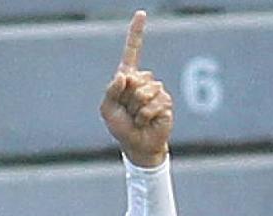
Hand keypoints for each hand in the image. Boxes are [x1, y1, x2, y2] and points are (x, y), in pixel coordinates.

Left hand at [100, 11, 173, 167]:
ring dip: (136, 109)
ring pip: (144, 92)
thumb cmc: (121, 127)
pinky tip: (145, 122)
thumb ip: (111, 91)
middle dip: (127, 99)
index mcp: (128, 78)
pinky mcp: (165, 102)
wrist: (137, 146)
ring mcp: (156, 91)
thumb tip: (124, 76)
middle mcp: (144, 81)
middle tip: (128, 112)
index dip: (136, 33)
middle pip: (134, 79)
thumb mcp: (107, 109)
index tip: (141, 13)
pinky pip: (152, 104)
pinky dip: (144, 116)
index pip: (132, 52)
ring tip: (137, 118)